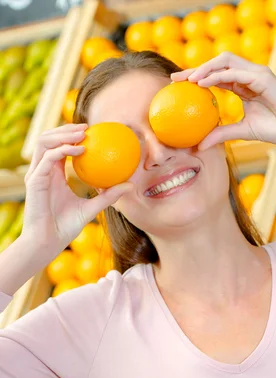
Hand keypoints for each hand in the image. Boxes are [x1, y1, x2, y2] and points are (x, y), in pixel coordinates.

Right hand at [22, 123, 133, 255]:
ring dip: (63, 134)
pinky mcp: (34, 181)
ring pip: (44, 142)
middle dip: (66, 128)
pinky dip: (63, 150)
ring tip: (83, 134)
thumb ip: (109, 195)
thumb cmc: (66, 227)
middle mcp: (43, 171)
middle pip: (48, 138)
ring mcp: (36, 174)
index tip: (91, 131)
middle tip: (87, 127)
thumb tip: (130, 185)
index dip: (71, 135)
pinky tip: (80, 150)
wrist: (49, 242)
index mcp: (53, 174)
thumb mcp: (93, 208)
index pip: (58, 146)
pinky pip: (47, 158)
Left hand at [171, 53, 275, 149]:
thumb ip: (221, 134)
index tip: (178, 85)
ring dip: (204, 68)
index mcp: (244, 84)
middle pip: (217, 64)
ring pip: (225, 61)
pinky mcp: (263, 77)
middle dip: (195, 68)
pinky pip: (236, 72)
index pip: (216, 75)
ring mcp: (256, 73)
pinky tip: (203, 83)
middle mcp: (249, 75)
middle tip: (175, 78)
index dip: (196, 77)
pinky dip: (218, 76)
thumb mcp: (242, 131)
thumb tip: (199, 146)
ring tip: (188, 79)